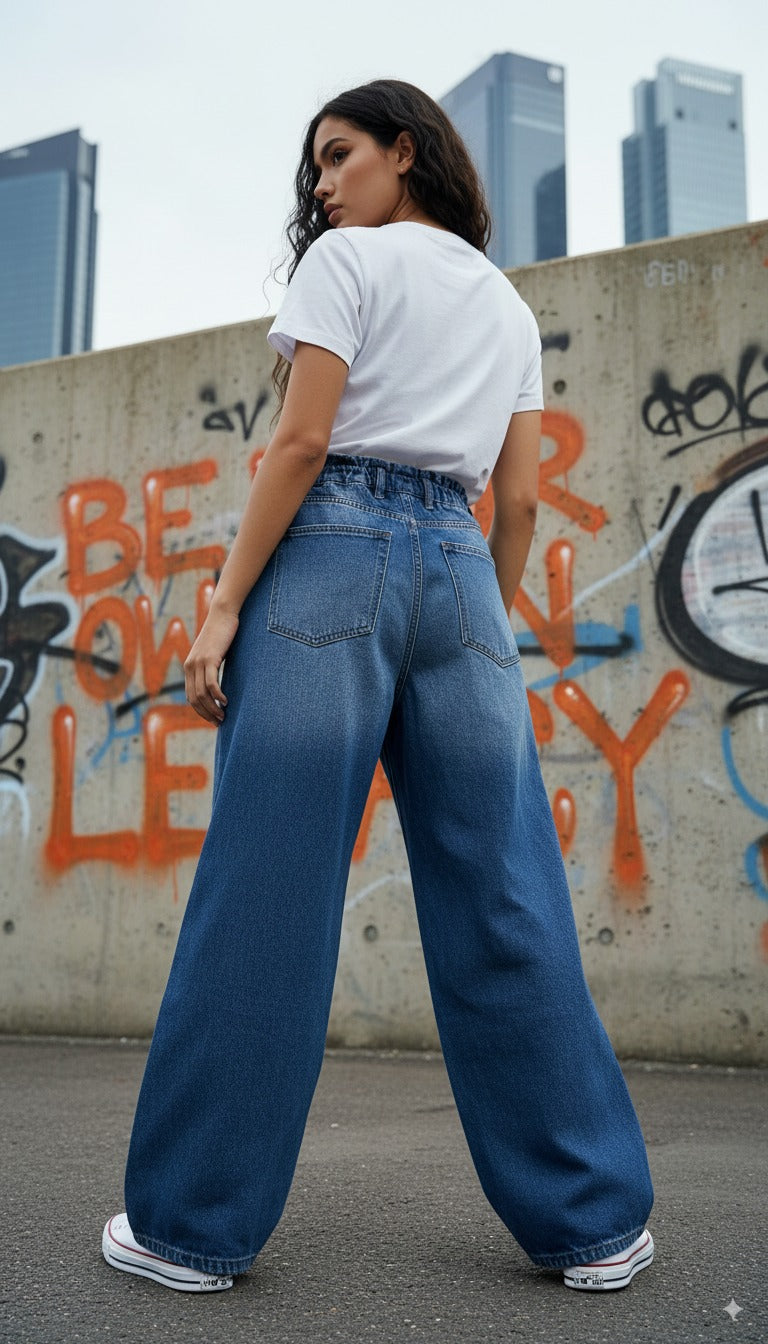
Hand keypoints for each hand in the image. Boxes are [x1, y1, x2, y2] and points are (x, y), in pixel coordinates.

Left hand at [184, 606, 239, 723]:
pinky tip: (225, 701)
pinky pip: (211, 683)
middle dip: (206, 714)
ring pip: (202, 694)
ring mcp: (198, 662)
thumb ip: (211, 668)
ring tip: (223, 715)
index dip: (201, 711)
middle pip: (195, 699)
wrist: (222, 614)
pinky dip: (217, 695)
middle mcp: (190, 666)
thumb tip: (217, 685)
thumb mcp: (213, 654)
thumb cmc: (221, 635)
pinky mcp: (209, 658)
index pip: (191, 697)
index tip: (213, 720)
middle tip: (219, 722)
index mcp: (189, 667)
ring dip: (212, 708)